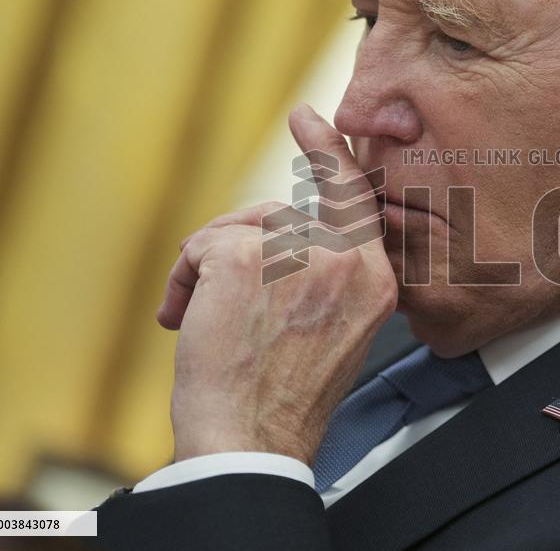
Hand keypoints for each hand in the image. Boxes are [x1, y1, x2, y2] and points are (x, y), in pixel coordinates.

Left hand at [159, 103, 396, 463]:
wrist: (252, 442)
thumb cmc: (283, 399)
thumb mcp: (336, 332)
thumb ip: (328, 277)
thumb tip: (282, 230)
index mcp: (376, 282)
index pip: (357, 201)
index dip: (330, 156)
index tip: (308, 117)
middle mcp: (346, 261)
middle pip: (283, 216)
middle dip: (241, 246)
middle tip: (210, 293)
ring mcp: (300, 255)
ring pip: (241, 230)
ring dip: (208, 270)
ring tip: (197, 320)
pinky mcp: (247, 257)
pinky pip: (205, 243)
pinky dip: (184, 279)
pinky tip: (185, 318)